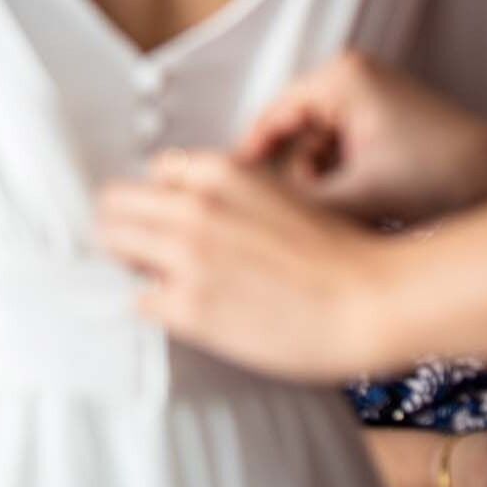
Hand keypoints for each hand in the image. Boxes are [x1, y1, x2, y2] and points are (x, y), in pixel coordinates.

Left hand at [97, 150, 393, 379]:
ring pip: (114, 245)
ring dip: (132, 263)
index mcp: (217, 172)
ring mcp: (185, 257)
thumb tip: (185, 207)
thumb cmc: (338, 254)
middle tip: (142, 252)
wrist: (374, 301)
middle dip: (124, 226)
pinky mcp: (188, 306)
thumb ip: (227, 194)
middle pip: (112, 205)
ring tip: (158, 281)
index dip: (159, 200)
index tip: (165, 221)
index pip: (152, 173)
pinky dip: (155, 307)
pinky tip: (183, 314)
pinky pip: (139, 302)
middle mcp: (192, 207)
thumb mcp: (276, 195)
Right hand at [237, 53, 486, 222]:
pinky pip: (339, 148)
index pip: (271, 118)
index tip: (229, 196)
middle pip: (292, 133)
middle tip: (298, 216)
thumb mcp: (361, 195)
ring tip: (348, 211)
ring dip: (321, 182)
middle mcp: (349, 76)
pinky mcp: (381, 116)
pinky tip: (361, 204)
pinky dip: (342, 177)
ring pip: (314, 146)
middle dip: (297, 177)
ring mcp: (367, 94)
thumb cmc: (443, 176)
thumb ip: (300, 205)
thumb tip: (252, 215)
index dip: (248, 161)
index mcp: (339, 79)